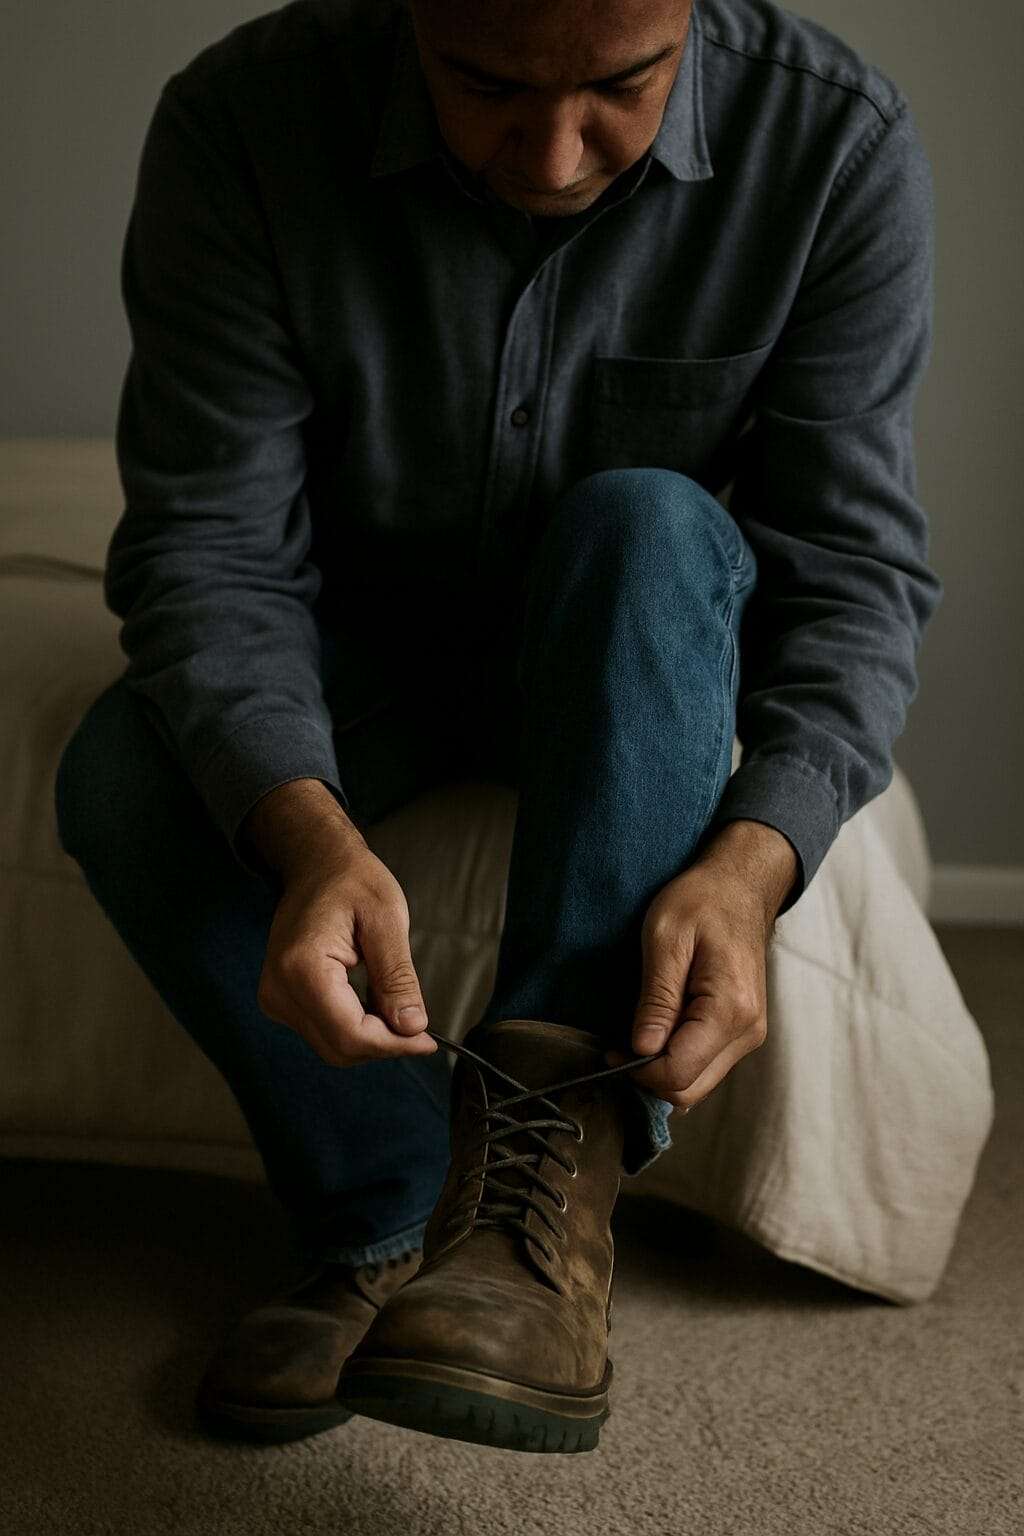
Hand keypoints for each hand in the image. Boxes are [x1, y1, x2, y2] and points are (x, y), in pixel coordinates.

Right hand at [256, 844, 437, 1067]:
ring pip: (332, 1047)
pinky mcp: (280, 1000)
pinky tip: (374, 1005)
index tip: (428, 1040)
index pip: (350, 1034)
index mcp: (302, 967)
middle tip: (419, 1026)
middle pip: (339, 1047)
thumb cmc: (353, 881)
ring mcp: (274, 997)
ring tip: (397, 1007)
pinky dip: (354, 1029)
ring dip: (370, 1038)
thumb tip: (412, 1027)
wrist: (317, 864)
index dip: (393, 1044)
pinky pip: (323, 1033)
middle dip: (384, 1043)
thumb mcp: (387, 921)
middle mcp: (279, 989)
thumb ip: (397, 978)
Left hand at [605, 858, 773, 1110]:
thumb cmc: (701, 901)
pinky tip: (658, 1032)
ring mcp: (749, 1034)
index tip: (610, 1050)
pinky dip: (677, 1060)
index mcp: (730, 1009)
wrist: (740, 887)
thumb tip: (642, 1051)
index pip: (679, 1072)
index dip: (638, 1071)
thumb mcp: (666, 939)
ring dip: (662, 1070)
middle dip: (648, 1077)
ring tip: (635, 1035)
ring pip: (698, 1084)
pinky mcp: (742, 1032)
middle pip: (691, 1089)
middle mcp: (747, 1031)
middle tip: (616, 1047)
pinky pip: (706, 1065)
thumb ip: (657, 999)